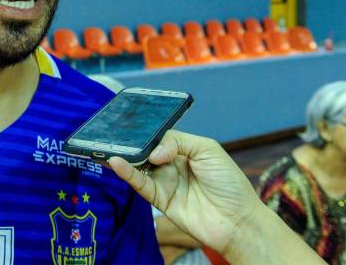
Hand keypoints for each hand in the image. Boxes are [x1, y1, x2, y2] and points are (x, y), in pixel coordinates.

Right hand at [108, 130, 259, 256]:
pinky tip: (117, 164)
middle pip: (146, 151)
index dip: (148, 132)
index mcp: (184, 151)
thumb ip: (178, 142)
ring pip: (140, 167)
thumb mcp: (208, 150)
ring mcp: (165, 182)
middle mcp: (171, 165)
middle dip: (132, 144)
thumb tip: (153, 152)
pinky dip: (128, 174)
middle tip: (113, 135)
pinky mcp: (160, 200)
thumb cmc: (229, 182)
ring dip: (125, 158)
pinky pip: (141, 185)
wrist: (238, 220)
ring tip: (108, 148)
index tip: (132, 125)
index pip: (160, 137)